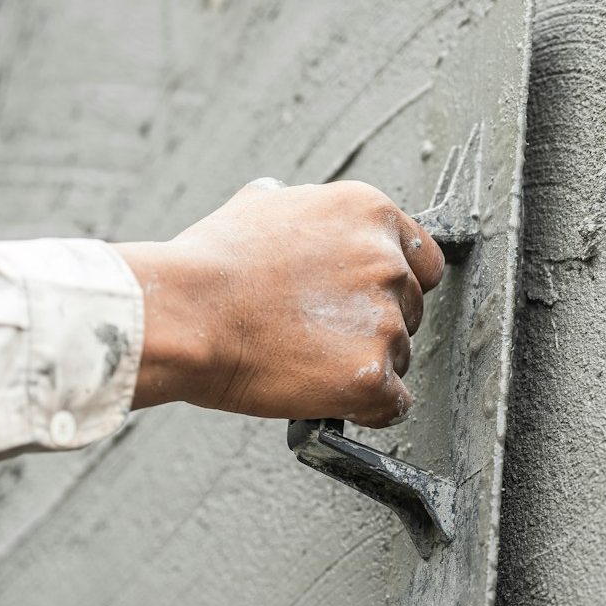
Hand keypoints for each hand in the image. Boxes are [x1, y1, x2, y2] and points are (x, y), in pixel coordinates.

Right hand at [114, 178, 444, 426]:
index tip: (364, 300)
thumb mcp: (256, 206)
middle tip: (321, 331)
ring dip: (364, 362)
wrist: (182, 313)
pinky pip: (394, 403)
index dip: (395, 284)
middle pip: (411, 309)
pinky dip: (368, 407)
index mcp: (370, 213)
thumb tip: (285, 198)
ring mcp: (383, 321)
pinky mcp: (371, 376)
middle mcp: (387, 263)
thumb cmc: (209, 264)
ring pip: (399, 355)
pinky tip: (330, 396)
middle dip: (375, 324)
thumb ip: (296, 206)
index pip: (423, 259)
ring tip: (307, 358)